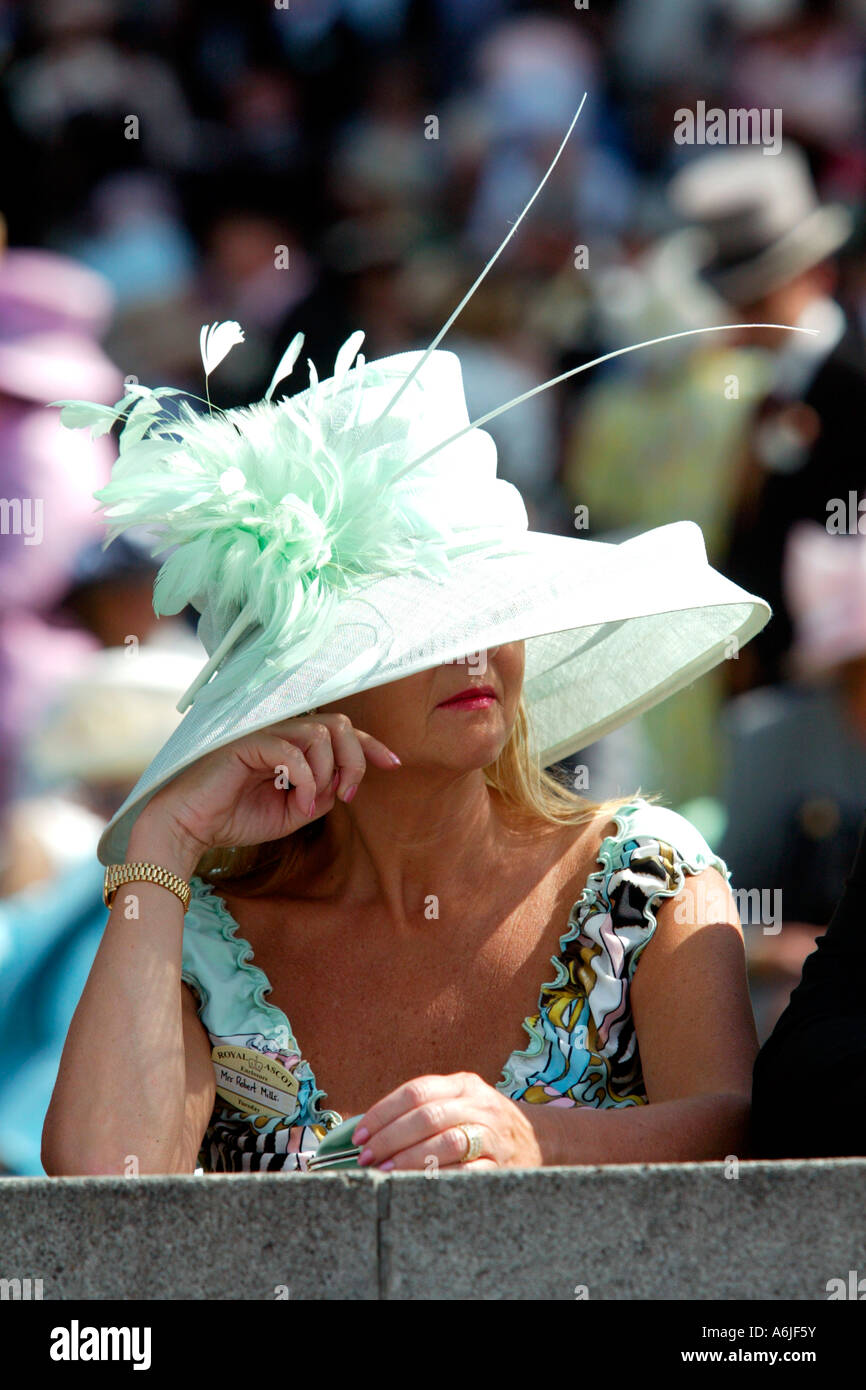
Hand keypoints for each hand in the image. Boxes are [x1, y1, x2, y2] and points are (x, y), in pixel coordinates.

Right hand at [139, 712, 400, 856]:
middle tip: (349, 793)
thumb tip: (344, 783)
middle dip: (356, 758)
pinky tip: (298, 802)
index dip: (370, 745)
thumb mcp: (292, 813)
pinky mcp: (247, 743)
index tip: (394, 764)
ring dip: (327, 773)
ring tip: (311, 804)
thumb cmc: (234, 818)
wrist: (188, 828)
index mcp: (292, 746)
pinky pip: (292, 751)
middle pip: (338, 725)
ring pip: (319, 733)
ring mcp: (263, 734)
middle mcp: (280, 733)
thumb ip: (322, 794)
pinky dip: (306, 779)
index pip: (340, 733)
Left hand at [352, 1071, 544, 1170]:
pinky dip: (438, 1177)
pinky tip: (415, 1184)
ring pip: (447, 1142)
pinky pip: (466, 1171)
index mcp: (464, 1084)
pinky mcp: (500, 1166)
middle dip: (390, 1137)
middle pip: (428, 1116)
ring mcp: (492, 1135)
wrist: (541, 1140)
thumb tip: (366, 1128)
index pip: (416, 1091)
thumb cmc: (484, 1122)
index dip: (383, 1112)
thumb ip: (421, 1109)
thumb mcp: (461, 1102)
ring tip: (385, 1171)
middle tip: (367, 1156)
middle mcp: (479, 1105)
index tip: (359, 1134)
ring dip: (410, 1158)